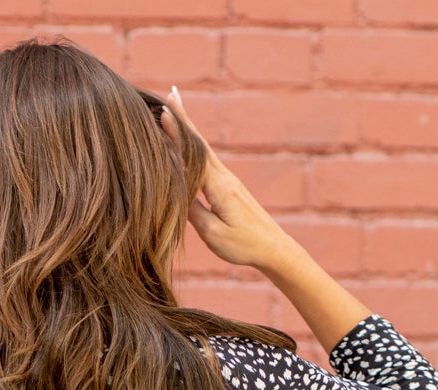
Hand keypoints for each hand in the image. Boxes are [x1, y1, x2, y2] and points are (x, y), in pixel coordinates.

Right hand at [161, 86, 295, 279]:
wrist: (273, 248)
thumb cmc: (243, 245)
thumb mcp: (213, 233)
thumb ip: (193, 211)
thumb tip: (176, 190)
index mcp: (219, 186)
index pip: (193, 155)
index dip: (178, 135)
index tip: (164, 113)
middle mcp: (224, 177)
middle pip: (199, 142)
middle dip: (184, 119)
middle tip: (170, 94)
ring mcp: (228, 179)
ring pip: (203, 148)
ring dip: (188, 128)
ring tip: (176, 107)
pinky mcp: (229, 186)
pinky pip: (207, 160)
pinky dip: (194, 145)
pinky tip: (189, 140)